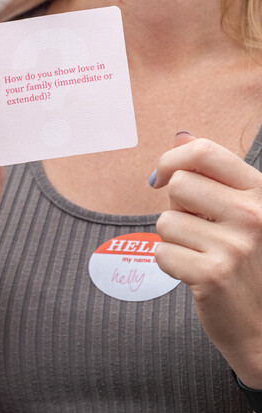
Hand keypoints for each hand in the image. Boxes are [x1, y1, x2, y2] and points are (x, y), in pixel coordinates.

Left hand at [152, 132, 261, 388]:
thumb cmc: (250, 266)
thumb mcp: (244, 214)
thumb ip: (214, 176)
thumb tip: (180, 135)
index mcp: (261, 193)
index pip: (205, 151)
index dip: (174, 159)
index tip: (164, 177)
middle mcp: (253, 214)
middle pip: (179, 185)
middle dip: (176, 207)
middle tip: (197, 231)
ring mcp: (235, 245)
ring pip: (166, 221)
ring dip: (174, 240)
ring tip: (202, 257)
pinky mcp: (212, 274)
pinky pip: (161, 252)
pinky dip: (171, 266)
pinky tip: (197, 277)